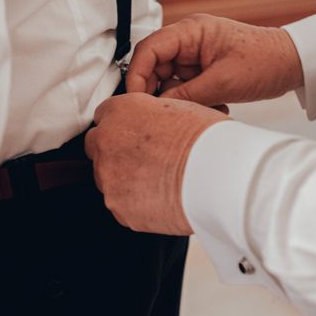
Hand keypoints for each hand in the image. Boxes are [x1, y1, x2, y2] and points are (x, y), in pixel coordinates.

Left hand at [85, 93, 228, 235]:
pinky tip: (160, 199)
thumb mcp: (180, 108)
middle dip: (116, 151)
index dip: (123, 125)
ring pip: (107, 177)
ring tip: (158, 181)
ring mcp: (109, 177)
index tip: (135, 134)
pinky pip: (122, 205)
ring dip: (125, 178)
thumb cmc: (207, 140)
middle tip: (146, 158)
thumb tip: (158, 122)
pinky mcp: (118, 207)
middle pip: (98, 146)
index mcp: (120, 111)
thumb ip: (154, 114)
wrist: (217, 177)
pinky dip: (136, 204)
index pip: (104, 115)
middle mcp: (106, 142)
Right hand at [126, 14, 303, 105]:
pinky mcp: (203, 69)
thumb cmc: (265, 61)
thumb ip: (186, 96)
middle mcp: (189, 41)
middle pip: (154, 66)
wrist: (293, 64)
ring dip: (179, 99)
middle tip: (165, 113)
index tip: (136, 100)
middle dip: (158, 92)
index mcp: (190, 32)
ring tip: (199, 109)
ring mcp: (195, 55)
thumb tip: (158, 108)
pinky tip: (212, 107)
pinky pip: (184, 87)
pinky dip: (192, 101)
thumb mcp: (223, 82)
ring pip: (169, 80)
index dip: (137, 75)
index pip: (148, 50)